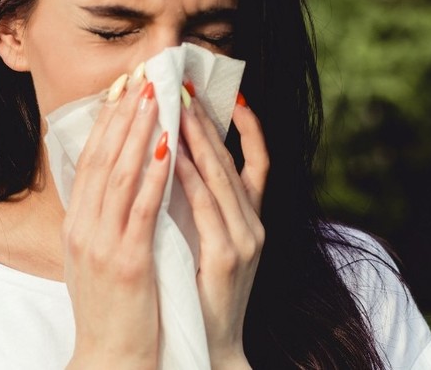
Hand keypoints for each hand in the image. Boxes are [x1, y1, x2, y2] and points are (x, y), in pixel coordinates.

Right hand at [63, 73, 170, 369]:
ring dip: (140, 133)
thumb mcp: (92, 257)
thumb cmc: (107, 309)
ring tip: (157, 98)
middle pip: (101, 158)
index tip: (123, 90)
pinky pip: (142, 208)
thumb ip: (100, 219)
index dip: (106, 123)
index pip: (88, 161)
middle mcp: (83, 228)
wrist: (108, 357)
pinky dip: (155, 174)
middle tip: (141, 78)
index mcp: (75, 225)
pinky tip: (170, 148)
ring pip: (120, 175)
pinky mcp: (127, 261)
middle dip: (123, 115)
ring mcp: (102, 243)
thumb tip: (114, 183)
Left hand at [176, 87, 267, 369]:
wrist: (210, 345)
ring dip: (200, 139)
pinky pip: (207, 207)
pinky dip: (191, 177)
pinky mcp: (229, 257)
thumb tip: (178, 161)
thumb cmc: (200, 290)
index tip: (232, 94)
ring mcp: (245, 239)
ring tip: (180, 106)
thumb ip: (202, 205)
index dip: (249, 128)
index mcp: (250, 219)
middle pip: (234, 160)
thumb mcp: (207, 241)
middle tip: (188, 87)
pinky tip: (173, 154)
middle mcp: (254, 224)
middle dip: (210, 121)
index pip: (257, 162)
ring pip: (222, 177)